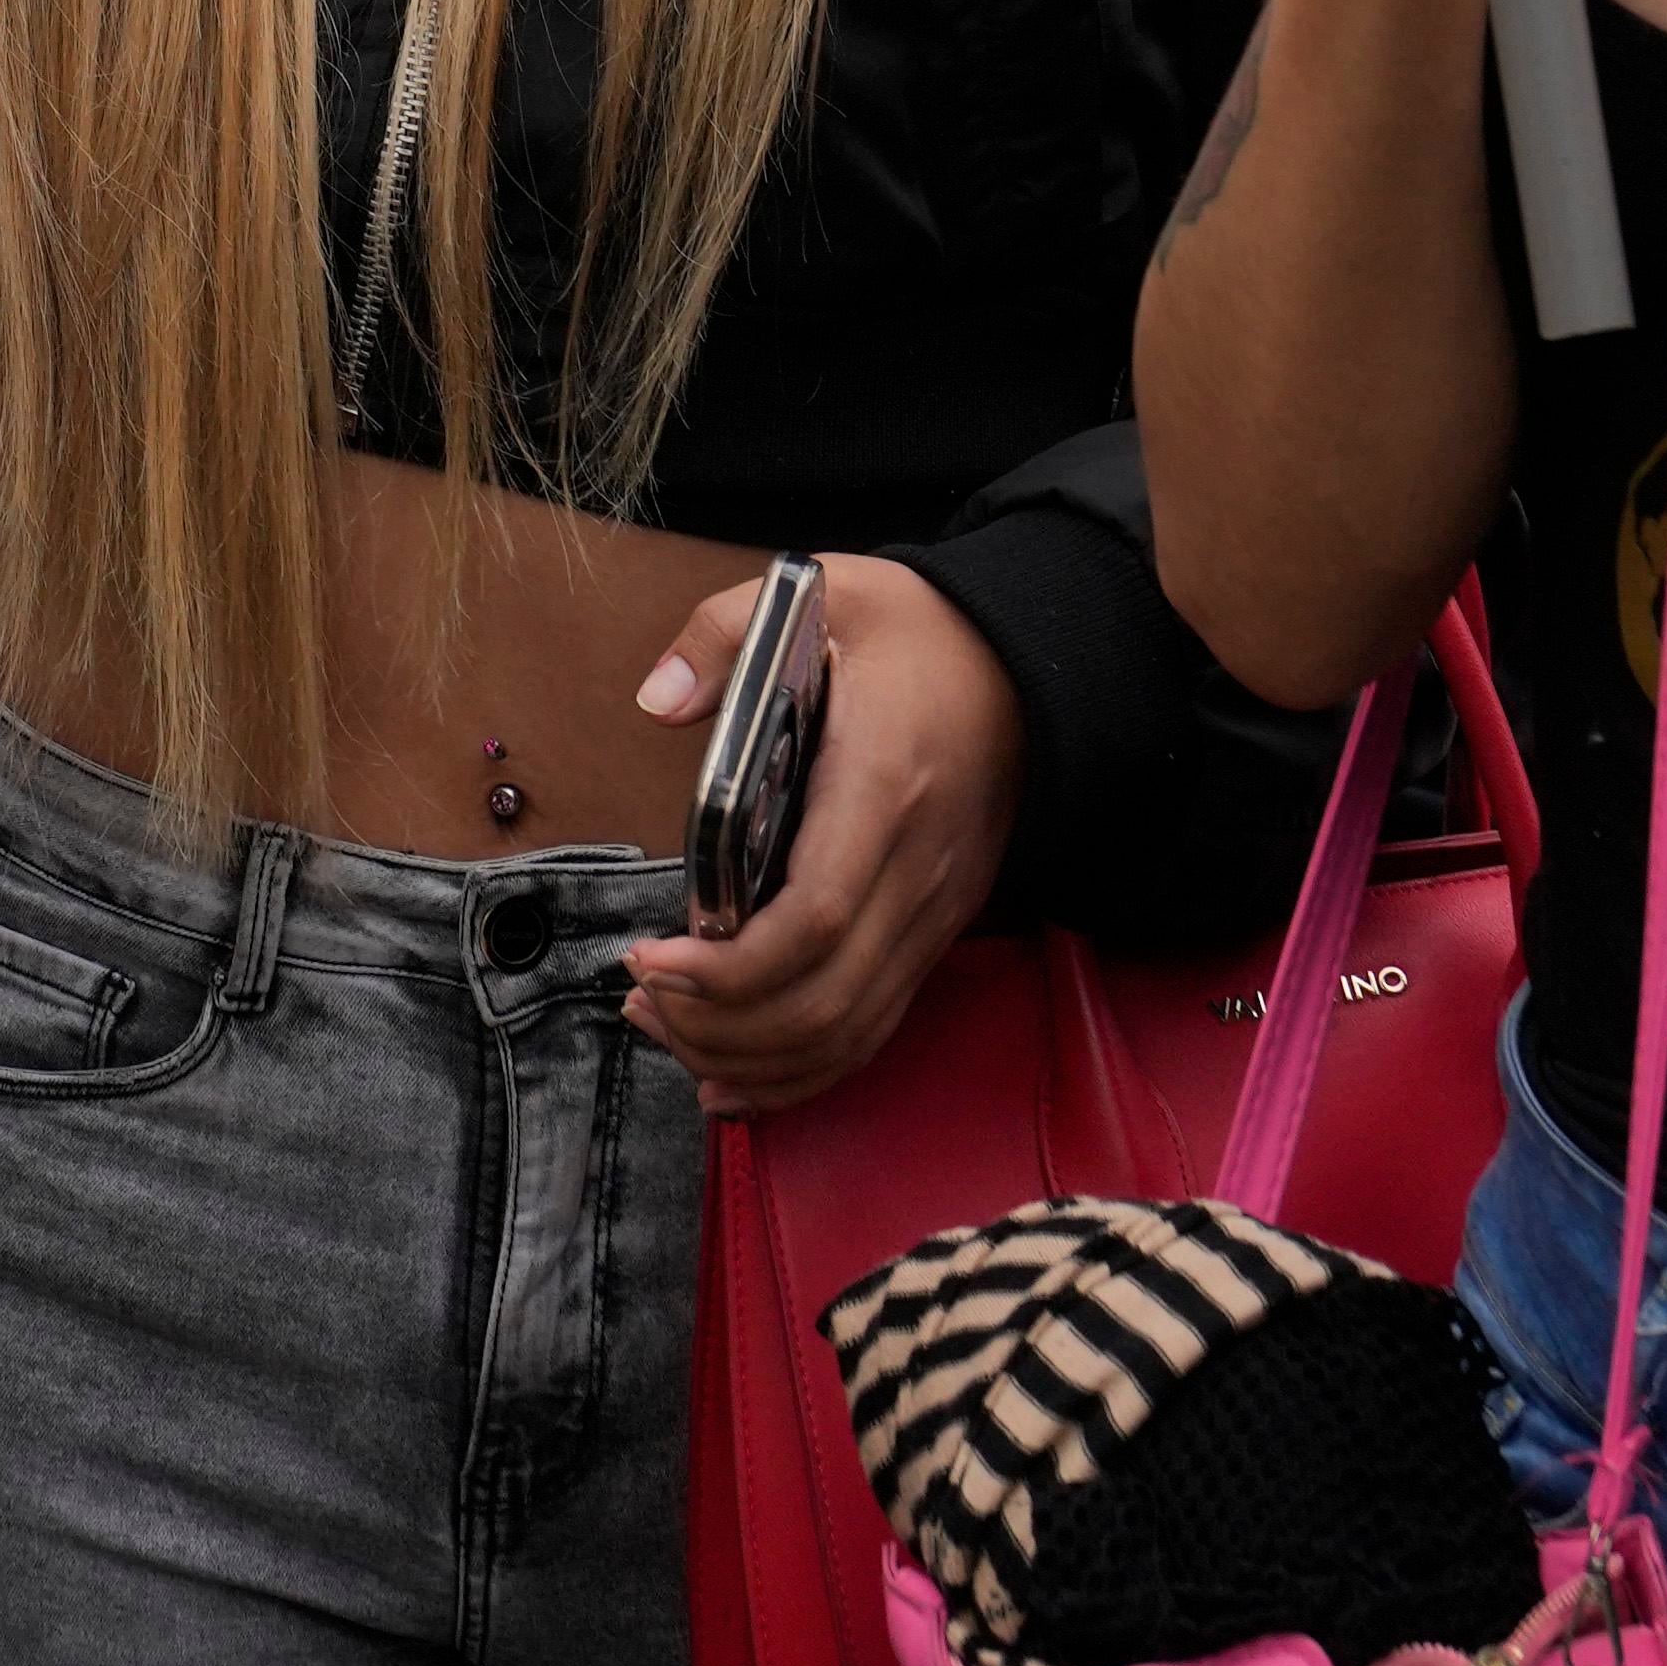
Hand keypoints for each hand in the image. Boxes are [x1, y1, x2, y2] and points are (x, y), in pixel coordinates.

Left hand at [615, 560, 1015, 1114]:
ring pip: (849, 1030)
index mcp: (884, 788)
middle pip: (825, 998)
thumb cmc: (918, 635)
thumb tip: (659, 698)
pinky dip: (803, 1070)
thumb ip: (726, 635)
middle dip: (720, 1024)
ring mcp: (934, 909)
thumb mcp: (826, 591)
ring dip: (752, 1056)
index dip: (728, 968)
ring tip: (668, 1032)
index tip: (651, 961)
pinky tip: (735, 1074)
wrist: (1026, 660)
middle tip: (641, 999)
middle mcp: (918, 868)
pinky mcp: (936, 929)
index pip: (815, 917)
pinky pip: (874, 1026)